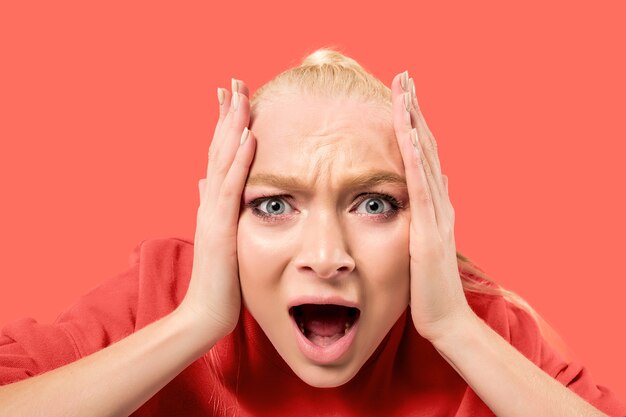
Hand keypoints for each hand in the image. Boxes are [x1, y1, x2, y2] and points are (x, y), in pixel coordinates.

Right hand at [177, 79, 255, 340]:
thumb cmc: (220, 279)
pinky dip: (238, 160)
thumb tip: (204, 182)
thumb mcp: (220, 236)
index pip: (220, 155)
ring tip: (239, 95)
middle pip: (218, 148)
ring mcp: (213, 212)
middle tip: (234, 81)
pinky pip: (231, 188)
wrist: (206, 312)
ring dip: (231, 126)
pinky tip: (247, 137)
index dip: (225, 125)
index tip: (233, 96)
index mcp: (214, 202)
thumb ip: (213, 207)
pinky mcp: (220, 227)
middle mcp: (210, 201)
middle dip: (227, 114)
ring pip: (222, 160)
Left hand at [391, 72, 474, 342]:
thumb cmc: (427, 285)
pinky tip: (409, 134)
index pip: (421, 154)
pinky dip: (416, 159)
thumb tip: (423, 186)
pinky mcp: (430, 231)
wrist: (445, 319)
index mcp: (433, 204)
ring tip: (405, 91)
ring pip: (426, 159)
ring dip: (415, 123)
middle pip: (426, 146)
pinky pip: (422, 188)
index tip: (401, 94)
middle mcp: (440, 202)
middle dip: (414, 110)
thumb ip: (420, 214)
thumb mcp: (419, 242)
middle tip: (404, 77)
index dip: (412, 122)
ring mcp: (438, 215)